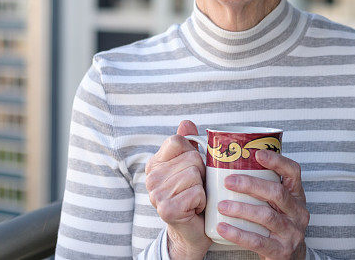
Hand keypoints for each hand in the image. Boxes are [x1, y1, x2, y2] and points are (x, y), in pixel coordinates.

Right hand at [144, 120, 210, 259]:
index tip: (192, 168)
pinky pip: (196, 192)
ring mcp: (156, 194)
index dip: (192, 152)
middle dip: (202, 172)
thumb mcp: (192, 165)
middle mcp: (151, 177)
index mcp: (155, 163)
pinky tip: (195, 208)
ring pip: (195, 174)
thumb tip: (186, 123)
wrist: (192, 230)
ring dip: (203, 187)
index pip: (177, 141)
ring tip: (195, 198)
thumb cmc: (194, 194)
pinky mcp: (166, 209)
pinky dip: (202, 201)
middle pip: (191, 157)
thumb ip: (188, 143)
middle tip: (196, 187)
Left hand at [216, 149, 308, 259]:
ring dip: (241, 209)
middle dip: (251, 184)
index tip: (257, 154)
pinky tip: (223, 227)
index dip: (277, 161)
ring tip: (221, 205)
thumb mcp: (279, 204)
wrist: (290, 258)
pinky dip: (238, 234)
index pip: (293, 172)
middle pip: (277, 193)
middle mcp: (298, 212)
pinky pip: (258, 241)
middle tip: (229, 181)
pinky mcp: (281, 251)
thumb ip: (265, 186)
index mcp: (297, 196)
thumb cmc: (278, 223)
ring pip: (266, 216)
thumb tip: (232, 164)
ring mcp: (292, 233)